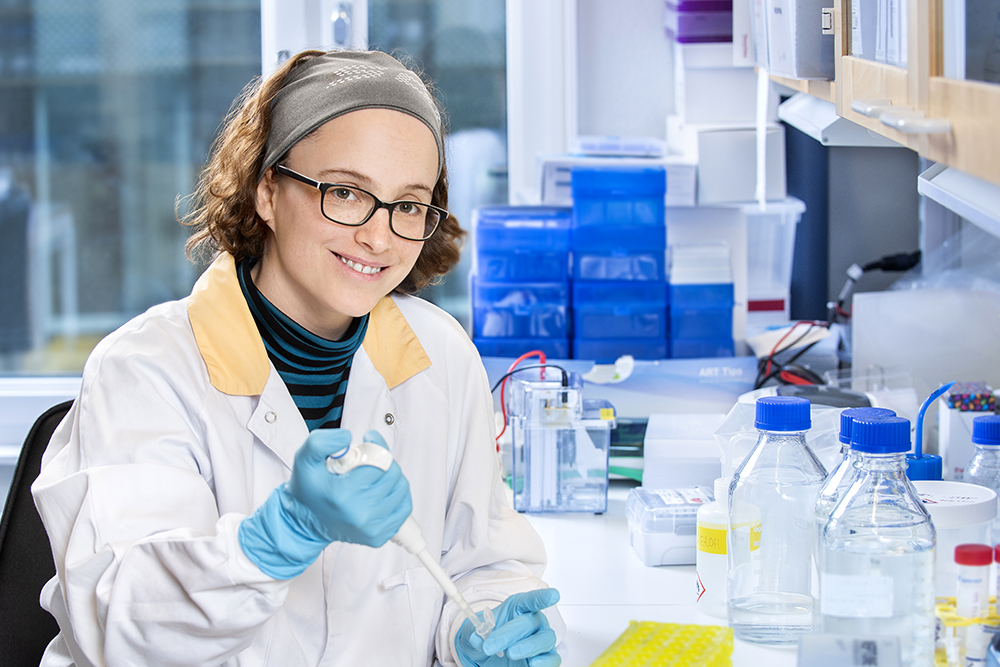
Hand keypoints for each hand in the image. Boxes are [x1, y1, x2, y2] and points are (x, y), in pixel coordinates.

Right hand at [286, 429, 411, 545]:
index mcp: (342, 494)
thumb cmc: (307, 490)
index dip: (375, 446)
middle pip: (392, 475)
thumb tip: (347, 437)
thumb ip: (321, 442)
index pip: (378, 462)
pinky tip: (382, 490)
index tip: (367, 442)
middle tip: (369, 460)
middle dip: (383, 461)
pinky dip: (397, 495)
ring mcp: (371, 528)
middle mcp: (359, 514)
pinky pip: (404, 508)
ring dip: (392, 476)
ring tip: (375, 475)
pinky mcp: (379, 536)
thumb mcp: (304, 459)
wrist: (304, 523)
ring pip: (401, 489)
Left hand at [454, 589, 560, 666]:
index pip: (532, 600)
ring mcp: (541, 639)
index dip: (543, 597)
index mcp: (520, 607)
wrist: (490, 654)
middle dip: (509, 634)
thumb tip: (478, 637)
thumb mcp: (478, 630)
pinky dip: (544, 662)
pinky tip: (532, 663)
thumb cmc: (491, 635)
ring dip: (527, 647)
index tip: (553, 596)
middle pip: (529, 623)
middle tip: (491, 645)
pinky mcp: (545, 657)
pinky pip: (552, 659)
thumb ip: (477, 632)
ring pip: (544, 640)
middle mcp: (534, 621)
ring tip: (510, 653)